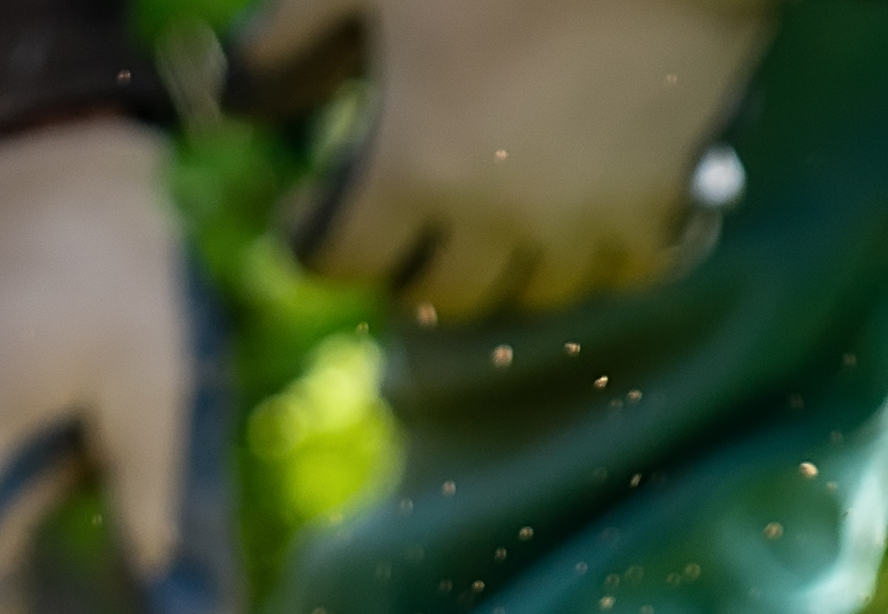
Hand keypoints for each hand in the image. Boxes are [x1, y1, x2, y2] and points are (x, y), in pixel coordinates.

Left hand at [230, 0, 772, 324]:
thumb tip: (228, 108)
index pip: (338, 260)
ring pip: (526, 298)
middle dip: (402, 258)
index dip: (312, 237)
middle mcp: (496, 224)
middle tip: (398, 217)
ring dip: (495, 266)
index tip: (310, 213)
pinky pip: (619, 273)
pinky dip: (594, 256)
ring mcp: (582, 227)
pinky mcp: (659, 210)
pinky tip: (581, 217)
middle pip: (431, 296)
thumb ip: (287, 42)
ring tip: (485, 213)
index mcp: (413, 169)